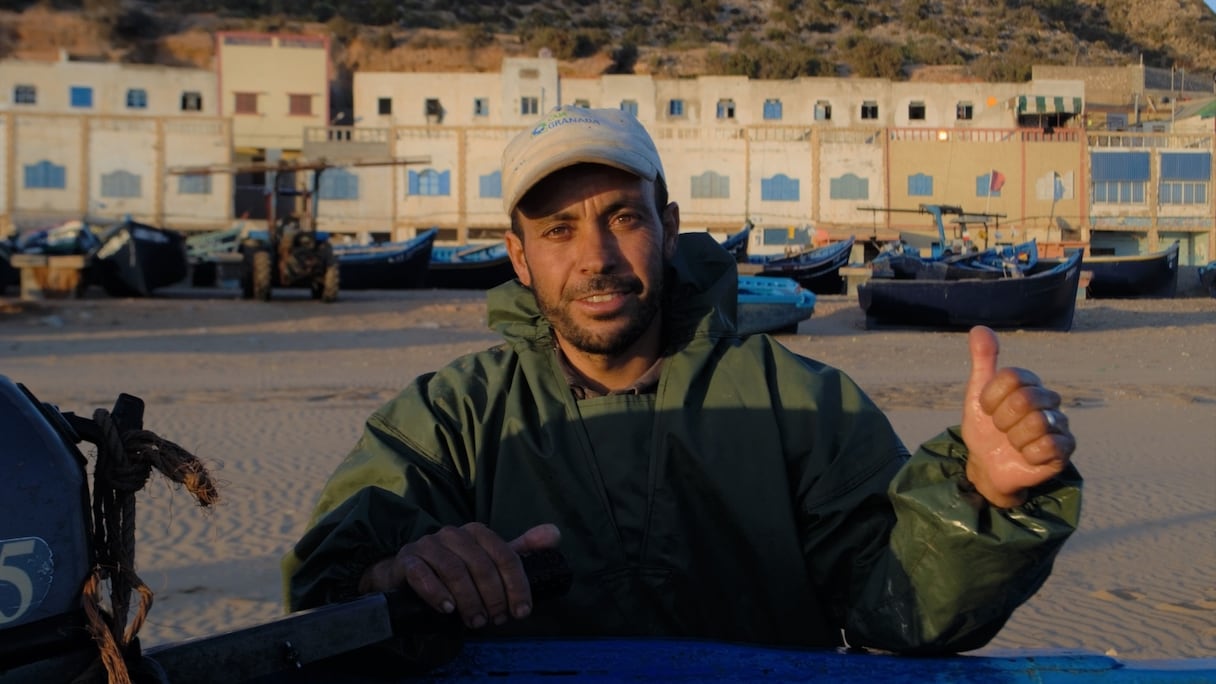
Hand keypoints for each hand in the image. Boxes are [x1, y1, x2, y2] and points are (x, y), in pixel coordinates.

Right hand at [359, 522, 560, 628]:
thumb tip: (555, 533)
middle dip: (493, 597)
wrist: (406, 574)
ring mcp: (428, 545)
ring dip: (468, 600)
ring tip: (475, 622)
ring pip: (454, 570)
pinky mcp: (407, 560)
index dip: (517, 585)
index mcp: (476, 532)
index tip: (522, 611)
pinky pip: (422, 574)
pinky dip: (436, 593)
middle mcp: (452, 534)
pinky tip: (446, 609)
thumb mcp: (488, 559)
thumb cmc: (454, 569)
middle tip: (496, 620)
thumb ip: (520, 549)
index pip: (505, 555)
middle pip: (481, 565)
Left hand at [961, 326, 1075, 507]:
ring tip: (1012, 443)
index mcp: (1029, 383)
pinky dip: (1028, 453)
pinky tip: (1026, 455)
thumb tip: (979, 328)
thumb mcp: (977, 394)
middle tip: (999, 428)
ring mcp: (1059, 424)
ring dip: (1013, 438)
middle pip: (1024, 399)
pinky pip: (1047, 446)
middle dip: (1001, 419)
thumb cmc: (985, 427)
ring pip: (1036, 424)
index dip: (991, 397)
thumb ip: (983, 361)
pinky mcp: (1065, 449)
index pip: (1011, 376)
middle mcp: (1049, 399)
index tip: (986, 409)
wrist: (987, 465)